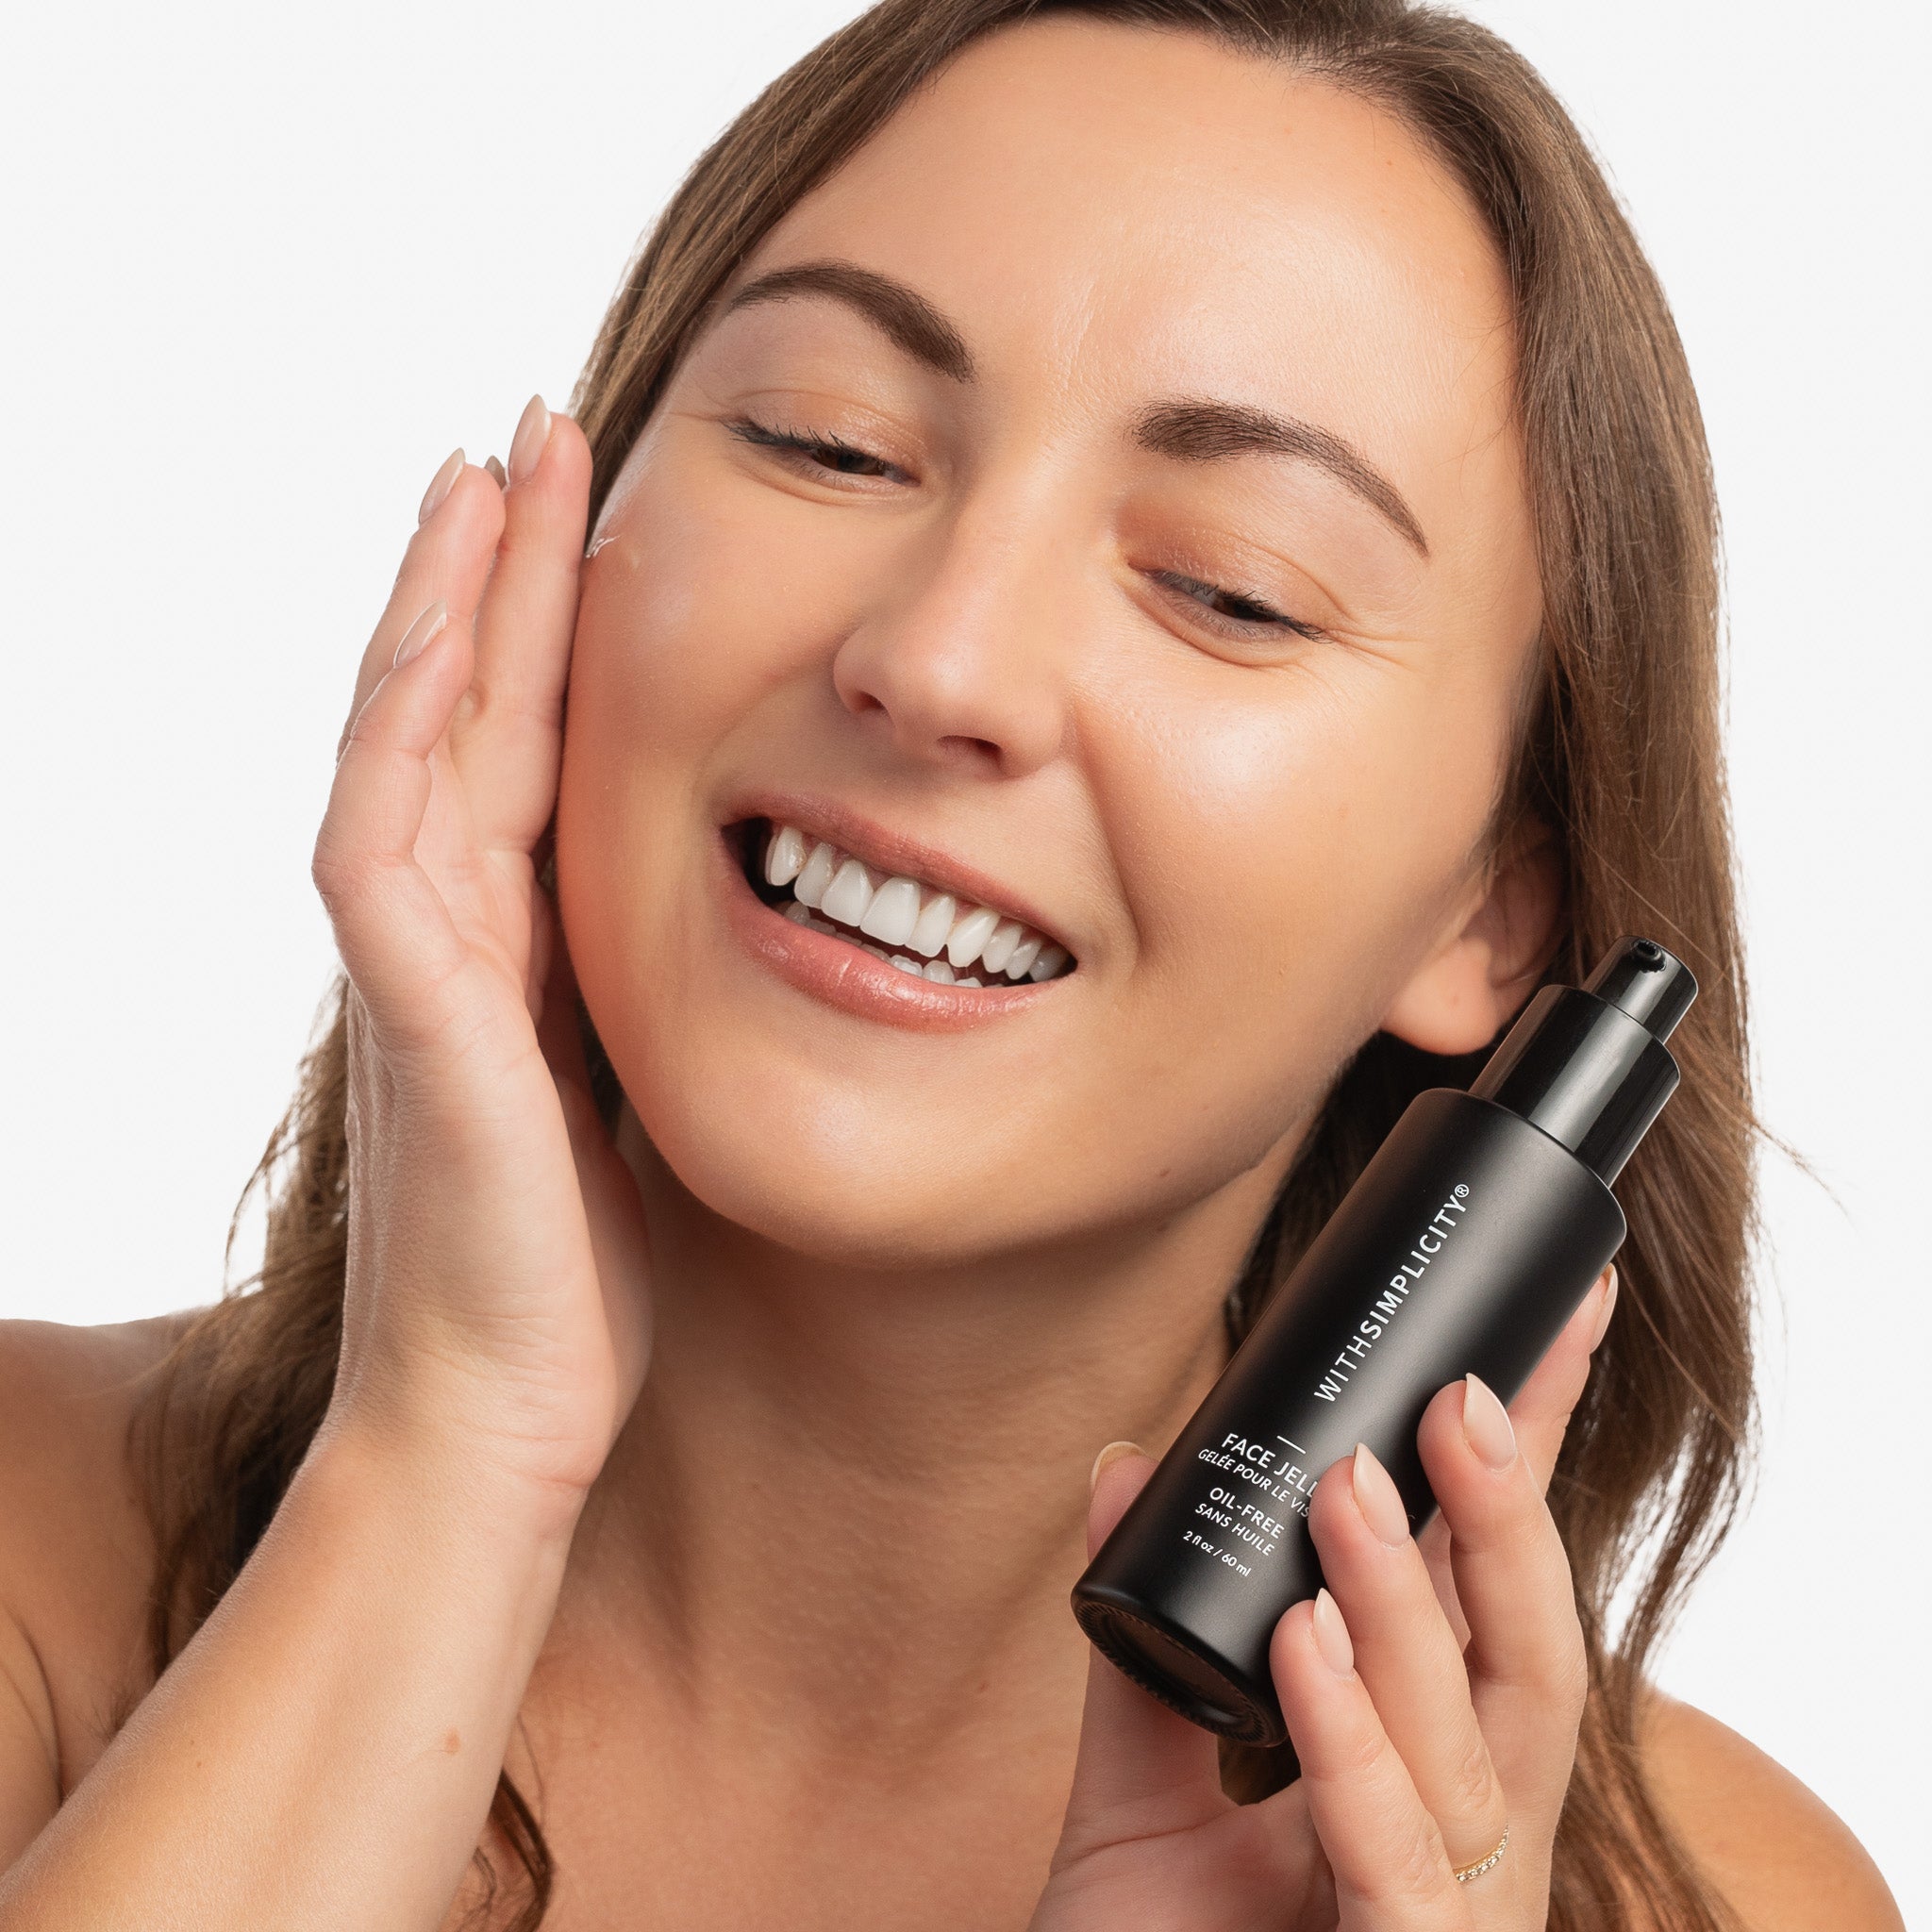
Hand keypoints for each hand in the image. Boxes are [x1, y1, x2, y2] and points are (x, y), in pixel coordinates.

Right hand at [310, 402, 650, 1521]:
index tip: (582, 512)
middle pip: (463, 712)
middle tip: (529, 433)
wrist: (507, 1419)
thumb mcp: (634, 1098)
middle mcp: (454, 936)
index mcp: (516, 948)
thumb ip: (635, 1003)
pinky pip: (384, 848)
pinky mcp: (415, 1025)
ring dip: (443, 608)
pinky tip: (438, 636)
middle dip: (492, 570)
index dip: (543, 628)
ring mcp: (421, 972)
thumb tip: (705, 934)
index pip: (522, 747)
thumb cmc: (575, 1282)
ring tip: (481, 473)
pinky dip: (403, 736)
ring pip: (410, 746)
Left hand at [1035, 1267, 1616, 1930]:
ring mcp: (1447, 1923)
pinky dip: (1350, 1745)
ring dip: (1411, 1606)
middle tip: (1462, 1386)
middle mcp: (1461, 1847)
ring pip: (1474, 1749)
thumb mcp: (1144, 1797)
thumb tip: (1128, 1467)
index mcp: (1425, 1784)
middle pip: (1527, 1662)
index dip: (1521, 1478)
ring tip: (1352, 1483)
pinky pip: (1394, 1864)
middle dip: (1510, 1520)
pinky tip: (1301, 1637)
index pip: (1491, 1605)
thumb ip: (1149, 1637)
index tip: (1536, 1337)